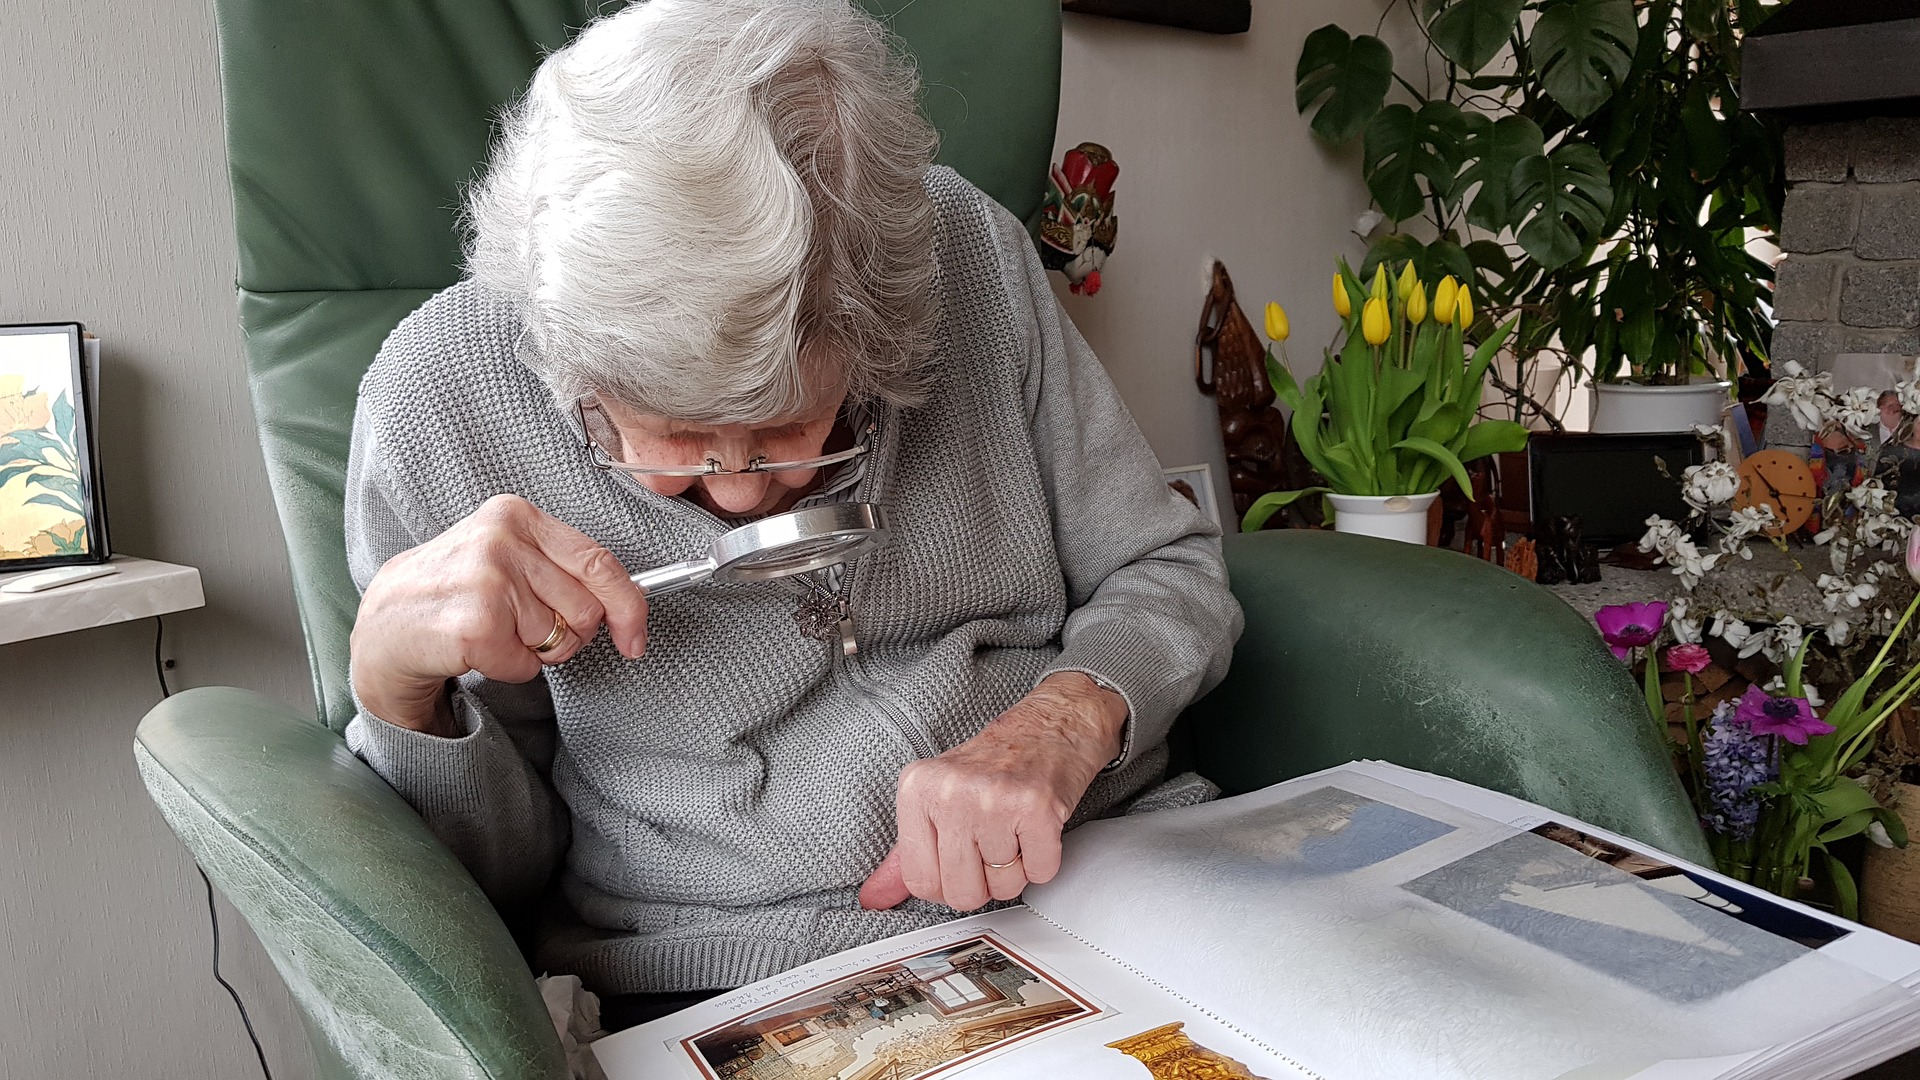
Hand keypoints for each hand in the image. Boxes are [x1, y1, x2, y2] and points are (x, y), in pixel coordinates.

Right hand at [350, 494, 648, 735]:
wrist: (386, 623)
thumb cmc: (456, 590)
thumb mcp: (507, 556)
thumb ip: (562, 568)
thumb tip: (631, 601)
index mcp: (516, 515)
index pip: (598, 561)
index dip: (629, 605)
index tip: (635, 636)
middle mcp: (501, 540)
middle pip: (586, 608)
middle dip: (569, 632)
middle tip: (525, 627)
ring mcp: (487, 581)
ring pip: (559, 640)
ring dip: (533, 650)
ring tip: (493, 630)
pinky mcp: (475, 626)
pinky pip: (527, 666)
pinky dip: (509, 668)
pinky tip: (476, 648)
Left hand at [857, 672, 1126, 911]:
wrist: (1050, 724)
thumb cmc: (995, 761)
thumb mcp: (936, 797)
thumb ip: (905, 851)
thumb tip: (873, 897)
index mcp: (917, 788)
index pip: (920, 882)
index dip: (946, 884)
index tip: (960, 859)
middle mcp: (951, 791)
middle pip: (962, 892)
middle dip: (984, 882)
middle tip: (992, 843)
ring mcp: (994, 799)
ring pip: (1004, 886)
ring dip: (1017, 868)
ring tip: (1015, 829)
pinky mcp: (1037, 807)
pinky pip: (1040, 872)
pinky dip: (1043, 860)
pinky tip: (1036, 827)